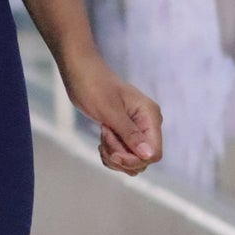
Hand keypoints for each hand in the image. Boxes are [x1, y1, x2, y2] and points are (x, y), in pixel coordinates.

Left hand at [63, 53, 162, 177]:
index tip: (113, 153)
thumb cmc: (94, 86)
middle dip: (121, 157)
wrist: (81, 73)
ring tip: (102, 137)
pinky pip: (122, 156)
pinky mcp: (124, 133)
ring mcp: (136, 129)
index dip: (134, 159)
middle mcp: (147, 124)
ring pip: (132, 161)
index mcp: (150, 116)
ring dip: (114, 156)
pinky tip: (101, 142)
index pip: (154, 152)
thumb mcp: (111, 112)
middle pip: (142, 160)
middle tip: (104, 136)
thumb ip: (130, 135)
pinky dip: (110, 154)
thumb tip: (149, 155)